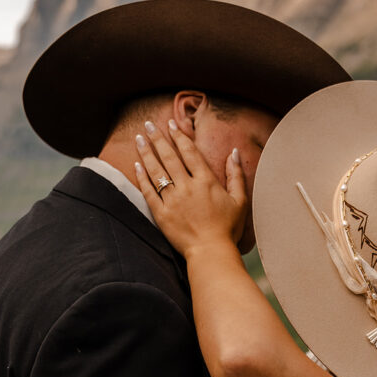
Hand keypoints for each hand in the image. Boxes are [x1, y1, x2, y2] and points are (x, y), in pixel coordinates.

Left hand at [134, 119, 247, 256]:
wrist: (211, 252)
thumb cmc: (228, 229)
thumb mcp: (240, 201)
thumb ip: (236, 175)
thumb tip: (234, 152)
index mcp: (206, 181)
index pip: (189, 153)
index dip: (179, 137)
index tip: (170, 124)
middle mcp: (187, 187)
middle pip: (169, 157)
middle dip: (158, 138)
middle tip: (148, 124)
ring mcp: (172, 200)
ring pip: (156, 171)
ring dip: (146, 153)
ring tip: (139, 138)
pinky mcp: (161, 214)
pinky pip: (148, 192)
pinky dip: (141, 178)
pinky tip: (136, 165)